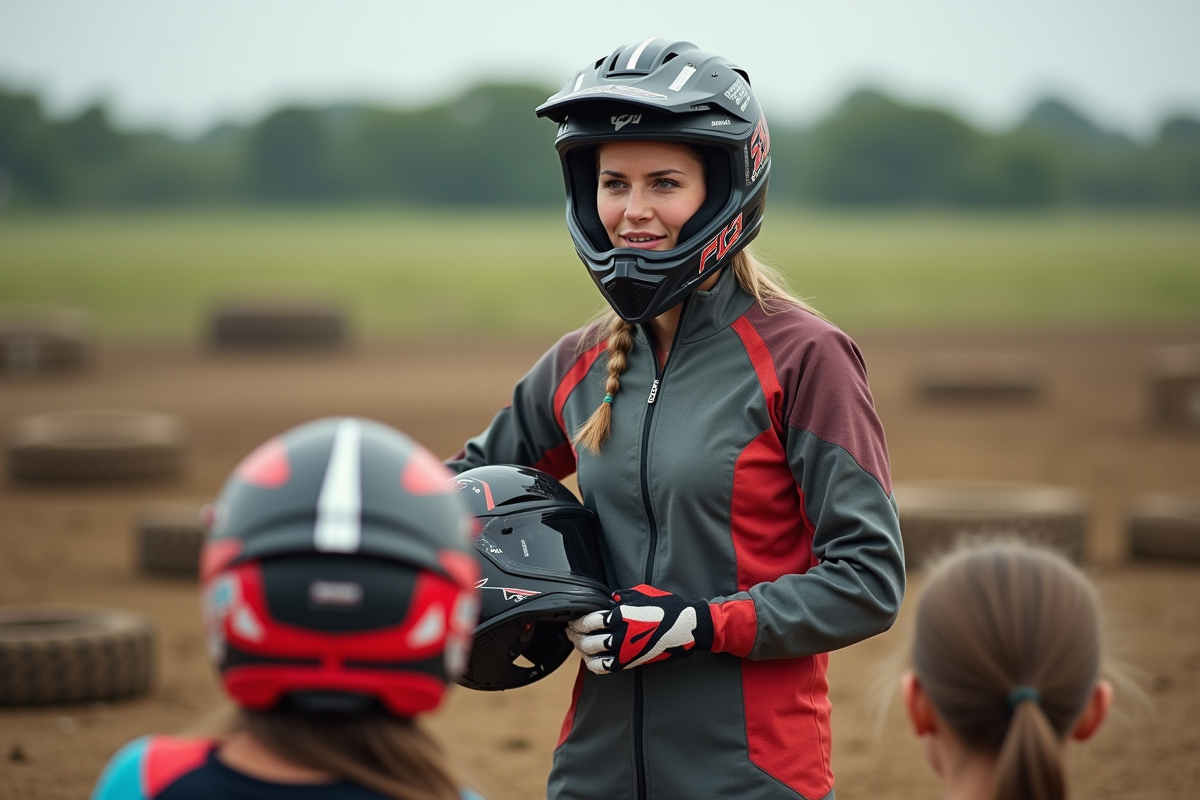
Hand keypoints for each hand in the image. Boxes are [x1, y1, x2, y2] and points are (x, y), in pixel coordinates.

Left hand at [566, 585, 712, 673]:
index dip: (577, 620)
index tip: (573, 618)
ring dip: (581, 649)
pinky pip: (604, 668)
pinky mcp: (630, 663)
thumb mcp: (642, 594)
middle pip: (586, 639)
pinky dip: (593, 664)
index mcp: (622, 615)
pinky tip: (590, 658)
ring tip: (578, 643)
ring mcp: (625, 651)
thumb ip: (621, 597)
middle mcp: (621, 635)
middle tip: (570, 630)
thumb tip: (607, 599)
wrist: (688, 628)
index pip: (590, 620)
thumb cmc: (669, 607)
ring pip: (592, 655)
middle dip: (574, 635)